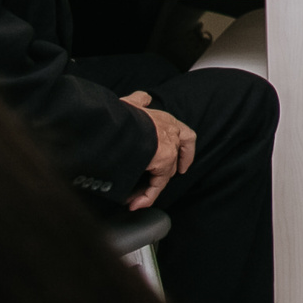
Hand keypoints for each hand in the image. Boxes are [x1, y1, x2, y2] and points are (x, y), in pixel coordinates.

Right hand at [119, 92, 195, 209]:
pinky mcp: (164, 160)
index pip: (185, 135)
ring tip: (136, 199)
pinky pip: (158, 184)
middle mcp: (172, 133)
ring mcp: (170, 147)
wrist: (115, 123)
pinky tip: (136, 203)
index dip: (186, 150)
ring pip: (166, 173)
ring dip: (151, 188)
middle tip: (158, 182)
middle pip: (178, 157)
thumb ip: (139, 101)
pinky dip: (148, 196)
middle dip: (169, 171)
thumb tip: (145, 98)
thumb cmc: (120, 115)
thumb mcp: (130, 103)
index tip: (184, 164)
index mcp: (166, 119)